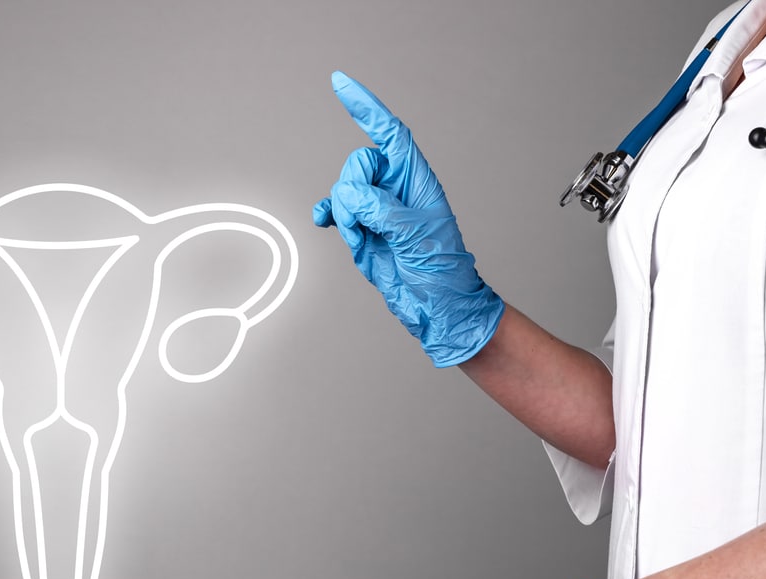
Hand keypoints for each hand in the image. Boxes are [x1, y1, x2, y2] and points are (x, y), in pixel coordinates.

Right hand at [314, 71, 504, 367]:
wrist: (437, 308)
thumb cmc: (442, 271)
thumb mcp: (415, 235)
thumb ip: (381, 209)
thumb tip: (349, 196)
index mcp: (416, 180)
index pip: (389, 133)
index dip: (366, 107)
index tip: (340, 84)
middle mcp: (395, 189)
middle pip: (357, 165)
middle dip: (352, 191)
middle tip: (367, 222)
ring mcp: (377, 209)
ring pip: (342, 191)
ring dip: (344, 214)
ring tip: (363, 239)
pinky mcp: (363, 230)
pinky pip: (335, 210)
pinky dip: (327, 214)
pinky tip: (323, 222)